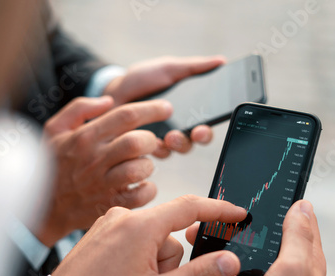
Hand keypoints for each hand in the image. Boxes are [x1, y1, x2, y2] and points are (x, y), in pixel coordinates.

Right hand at [38, 96, 172, 246]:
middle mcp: (94, 159)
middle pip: (137, 142)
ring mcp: (102, 184)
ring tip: (141, 165)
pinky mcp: (109, 204)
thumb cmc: (51, 164)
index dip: (152, 109)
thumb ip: (79, 108)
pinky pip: (141, 195)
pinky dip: (148, 189)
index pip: (125, 116)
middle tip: (150, 143)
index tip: (167, 108)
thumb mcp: (54, 129)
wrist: (41, 206)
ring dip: (148, 165)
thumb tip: (109, 100)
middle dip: (151, 140)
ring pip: (140, 169)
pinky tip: (140, 184)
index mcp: (84, 137)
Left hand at [52, 195, 246, 275]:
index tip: (236, 214)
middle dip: (171, 260)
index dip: (219, 210)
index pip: (191, 207)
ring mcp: (111, 223)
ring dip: (154, 262)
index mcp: (140, 227)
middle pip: (171, 231)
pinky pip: (135, 238)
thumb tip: (228, 261)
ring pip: (153, 238)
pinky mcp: (103, 232)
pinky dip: (139, 256)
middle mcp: (124, 218)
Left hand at [103, 56, 226, 155]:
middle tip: (194, 133)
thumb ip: (193, 67)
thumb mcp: (167, 69)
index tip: (204, 126)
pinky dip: (154, 149)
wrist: (113, 90)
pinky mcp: (143, 148)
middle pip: (195, 141)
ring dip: (177, 145)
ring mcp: (161, 140)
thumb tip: (221, 61)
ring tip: (170, 137)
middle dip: (197, 139)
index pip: (205, 125)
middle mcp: (178, 129)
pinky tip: (150, 142)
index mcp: (188, 112)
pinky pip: (154, 154)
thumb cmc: (142, 79)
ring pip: (177, 150)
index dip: (208, 129)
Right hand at [185, 200, 325, 275]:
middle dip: (238, 228)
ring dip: (218, 253)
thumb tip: (303, 205)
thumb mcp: (294, 271)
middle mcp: (285, 274)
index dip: (280, 204)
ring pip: (238, 263)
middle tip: (215, 217)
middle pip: (260, 241)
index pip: (296, 223)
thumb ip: (296, 238)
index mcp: (303, 261)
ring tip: (198, 241)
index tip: (257, 190)